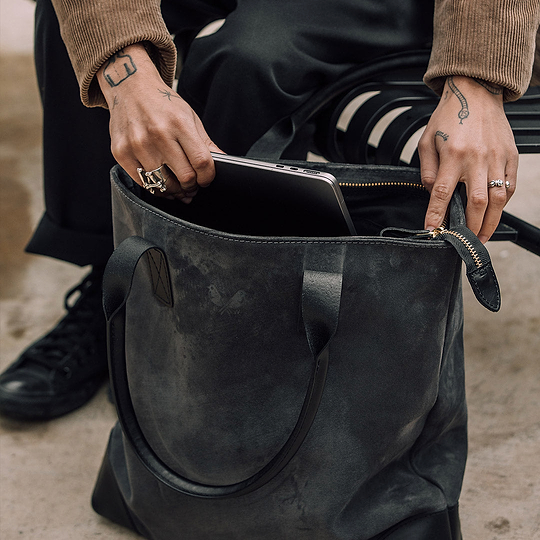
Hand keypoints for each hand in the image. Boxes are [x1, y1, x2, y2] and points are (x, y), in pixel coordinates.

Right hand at [97, 44, 222, 201]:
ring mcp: (138, 145)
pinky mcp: (121, 153)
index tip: (206, 179)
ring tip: (178, 186)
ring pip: (164, 185)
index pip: (202, 162)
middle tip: (193, 185)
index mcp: (179, 124)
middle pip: (185, 177)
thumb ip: (206, 143)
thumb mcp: (189, 117)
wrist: (129, 87)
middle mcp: (158, 134)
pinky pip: (144, 183)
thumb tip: (223, 161)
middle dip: (192, 186)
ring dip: (175, 191)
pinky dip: (156, 188)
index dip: (208, 177)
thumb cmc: (162, 103)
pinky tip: (162, 183)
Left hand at [418, 76, 518, 241]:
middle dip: (470, 227)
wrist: (475, 92)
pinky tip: (494, 214)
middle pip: (475, 201)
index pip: (443, 193)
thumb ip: (428, 170)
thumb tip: (432, 193)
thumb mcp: (427, 141)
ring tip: (482, 237)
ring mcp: (497, 157)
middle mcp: (476, 158)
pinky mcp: (511, 155)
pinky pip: (510, 185)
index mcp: (453, 155)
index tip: (433, 230)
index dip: (436, 214)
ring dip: (490, 222)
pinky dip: (503, 203)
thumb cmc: (448, 118)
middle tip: (465, 242)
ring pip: (497, 198)